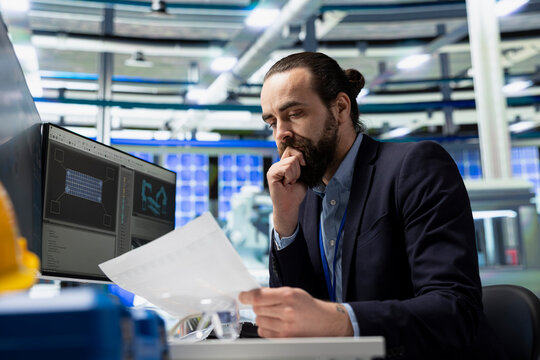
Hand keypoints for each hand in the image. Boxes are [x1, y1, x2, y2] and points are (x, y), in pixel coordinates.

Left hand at [238, 287, 352, 337]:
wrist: (325, 322)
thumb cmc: (308, 306)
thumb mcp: (294, 292)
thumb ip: (273, 293)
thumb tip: (253, 294)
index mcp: (289, 296)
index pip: (259, 297)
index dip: (247, 296)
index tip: (242, 296)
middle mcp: (287, 311)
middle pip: (257, 309)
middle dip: (259, 307)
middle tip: (269, 306)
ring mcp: (285, 327)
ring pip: (259, 321)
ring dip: (263, 318)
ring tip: (276, 316)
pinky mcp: (284, 339)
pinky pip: (264, 332)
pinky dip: (266, 328)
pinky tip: (277, 324)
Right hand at [267, 147, 307, 236]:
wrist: (290, 206)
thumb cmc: (295, 193)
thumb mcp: (302, 175)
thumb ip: (300, 164)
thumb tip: (302, 154)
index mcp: (284, 164)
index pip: (292, 149)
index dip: (300, 155)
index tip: (304, 166)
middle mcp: (277, 164)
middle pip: (293, 155)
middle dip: (299, 169)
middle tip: (293, 180)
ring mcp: (273, 168)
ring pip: (291, 162)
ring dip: (295, 175)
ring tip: (289, 183)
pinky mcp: (271, 174)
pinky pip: (286, 168)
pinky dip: (290, 177)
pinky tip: (286, 183)